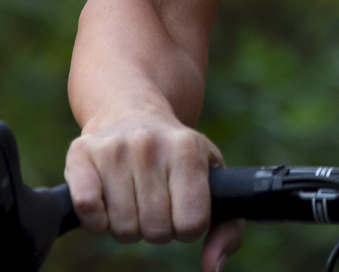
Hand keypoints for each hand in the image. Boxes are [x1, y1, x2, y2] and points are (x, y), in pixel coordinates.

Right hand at [65, 110, 243, 271]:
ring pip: (122, 229)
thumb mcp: (212, 179)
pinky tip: (106, 198)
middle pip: (156, 231)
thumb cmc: (178, 157)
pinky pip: (87, 210)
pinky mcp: (82, 152)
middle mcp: (150, 143)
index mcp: (187, 148)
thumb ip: (227, 227)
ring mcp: (114, 147)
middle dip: (157, 228)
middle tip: (154, 201)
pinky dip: (96, 219)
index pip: (192, 223)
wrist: (132, 110)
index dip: (187, 227)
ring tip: (133, 196)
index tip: (182, 208)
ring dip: (128, 225)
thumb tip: (213, 266)